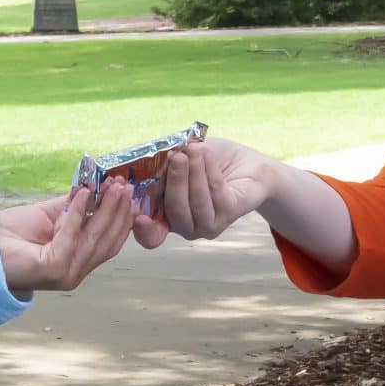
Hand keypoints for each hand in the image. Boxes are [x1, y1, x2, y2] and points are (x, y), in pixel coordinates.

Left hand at [0, 181, 136, 293]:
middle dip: (118, 212)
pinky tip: (83, 193)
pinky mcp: (53, 269)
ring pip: (94, 239)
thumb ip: (75, 208)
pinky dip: (79, 213)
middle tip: (126, 186)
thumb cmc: (11, 236)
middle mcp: (75, 273)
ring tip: (113, 187)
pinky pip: (72, 236)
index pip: (108, 242)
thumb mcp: (51, 216)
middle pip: (106, 241)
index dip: (121, 217)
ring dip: (106, 210)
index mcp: (77, 263)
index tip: (128, 192)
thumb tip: (98, 189)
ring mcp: (66, 274)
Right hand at [130, 138, 271, 249]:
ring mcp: (208, 224)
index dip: (143, 230)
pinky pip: (216, 194)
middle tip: (177, 157)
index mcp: (167, 216)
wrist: (246, 164)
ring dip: (194, 174)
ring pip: (196, 203)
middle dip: (175, 182)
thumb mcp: (182, 158)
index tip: (138, 217)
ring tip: (194, 151)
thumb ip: (166, 162)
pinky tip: (207, 154)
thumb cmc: (209, 162)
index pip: (151, 235)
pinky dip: (209, 171)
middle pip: (174, 212)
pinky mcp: (229, 214)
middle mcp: (186, 226)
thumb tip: (158, 159)